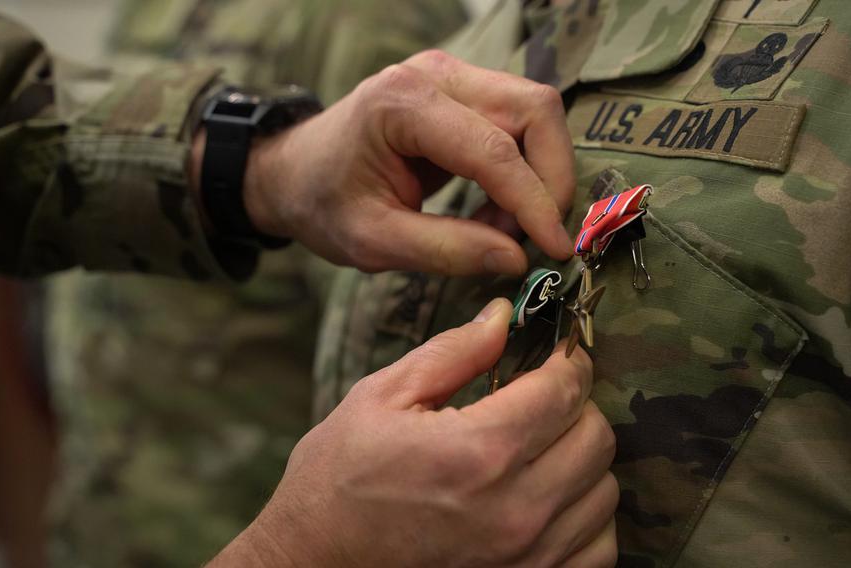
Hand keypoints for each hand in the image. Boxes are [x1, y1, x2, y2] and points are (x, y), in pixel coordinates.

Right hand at [210, 299, 617, 566]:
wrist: (314, 567)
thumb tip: (501, 316)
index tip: (562, 353)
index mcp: (478, 450)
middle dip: (576, 405)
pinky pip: (599, 548)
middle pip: (596, 438)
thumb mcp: (379, 400)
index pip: (564, 390)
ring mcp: (528, 557)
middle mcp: (516, 509)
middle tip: (543, 398)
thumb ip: (451, 354)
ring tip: (541, 448)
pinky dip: (585, 517)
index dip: (570, 361)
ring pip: (605, 492)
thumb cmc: (336, 484)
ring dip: (582, 460)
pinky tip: (549, 499)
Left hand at [242, 50, 575, 274]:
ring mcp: (451, 75)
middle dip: (549, 179)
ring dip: (536, 176)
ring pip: (535, 112)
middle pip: (534, 110)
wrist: (295, 171)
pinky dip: (520, 171)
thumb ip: (445, 251)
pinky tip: (490, 210)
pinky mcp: (462, 90)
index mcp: (402, 105)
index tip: (555, 249)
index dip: (533, 202)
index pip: (494, 149)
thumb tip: (517, 259)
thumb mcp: (374, 242)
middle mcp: (434, 75)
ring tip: (499, 228)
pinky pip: (518, 123)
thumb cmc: (323, 203)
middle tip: (531, 237)